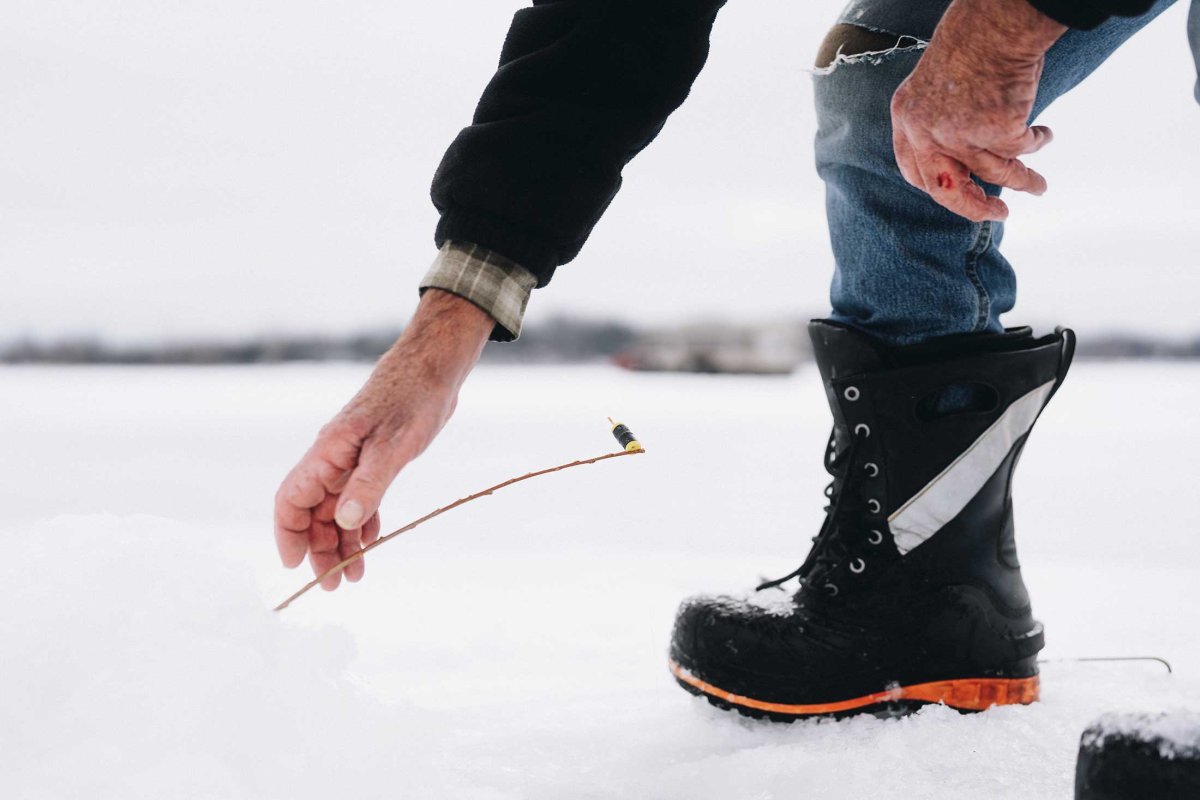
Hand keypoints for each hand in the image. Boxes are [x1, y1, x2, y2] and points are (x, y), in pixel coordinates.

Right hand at [274, 289, 493, 589]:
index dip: (288, 534)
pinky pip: (359, 498)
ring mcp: (352, 459)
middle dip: (318, 550)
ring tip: (355, 575)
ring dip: (342, 543)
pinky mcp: (374, 458)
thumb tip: (344, 522)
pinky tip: (371, 542)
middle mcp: (333, 458)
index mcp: (328, 452)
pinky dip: (362, 523)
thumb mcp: (394, 445)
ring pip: (337, 509)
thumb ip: (369, 484)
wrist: (435, 368)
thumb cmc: (413, 398)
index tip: (294, 566)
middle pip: (312, 512)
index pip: (291, 499)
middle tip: (334, 586)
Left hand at [890, 0, 1066, 220]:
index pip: (913, 170)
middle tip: (997, 215)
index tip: (957, 193)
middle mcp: (926, 131)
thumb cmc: (972, 40)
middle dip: (973, 207)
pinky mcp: (996, 131)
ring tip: (1039, 187)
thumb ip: (940, 118)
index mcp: (906, 117)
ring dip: (1022, 182)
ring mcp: (960, 134)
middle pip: (946, 189)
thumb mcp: (938, 83)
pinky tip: (1046, 134)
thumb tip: (963, 159)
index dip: (936, 186)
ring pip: (996, 173)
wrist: (996, 20)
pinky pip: (1022, 149)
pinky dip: (1037, 144)